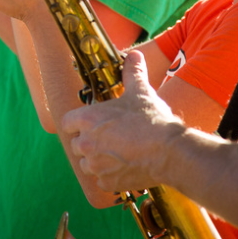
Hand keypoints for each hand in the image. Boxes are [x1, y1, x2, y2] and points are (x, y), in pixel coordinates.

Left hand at [63, 50, 184, 192]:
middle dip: (89, 141)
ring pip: (87, 164)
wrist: (170, 151)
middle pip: (77, 144)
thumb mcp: (141, 92)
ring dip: (97, 160)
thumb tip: (134, 55)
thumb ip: (132, 73)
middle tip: (109, 137)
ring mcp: (96, 165)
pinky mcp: (108, 183)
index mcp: (88, 119)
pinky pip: (102, 181)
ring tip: (117, 153)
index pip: (67, 122)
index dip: (77, 122)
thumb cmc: (152, 120)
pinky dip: (110, 176)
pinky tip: (125, 167)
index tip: (88, 123)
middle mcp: (87, 143)